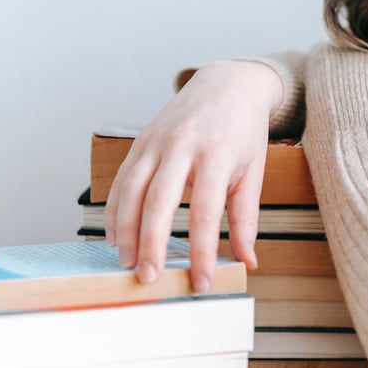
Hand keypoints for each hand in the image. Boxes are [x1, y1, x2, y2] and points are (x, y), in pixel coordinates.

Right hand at [104, 60, 282, 291]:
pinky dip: (115, 210)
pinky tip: (115, 236)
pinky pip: (121, 180)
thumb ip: (246, 218)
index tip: (201, 282)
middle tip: (149, 278)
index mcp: (216, 155)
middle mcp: (182, 146)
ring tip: (128, 263)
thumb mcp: (253, 172)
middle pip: (159, 202)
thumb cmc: (243, 131)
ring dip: (125, 231)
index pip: (205, 213)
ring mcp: (156, 142)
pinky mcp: (140, 141)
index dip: (201, 252)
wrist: (227, 85)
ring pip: (131, 191)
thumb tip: (247, 261)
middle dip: (151, 244)